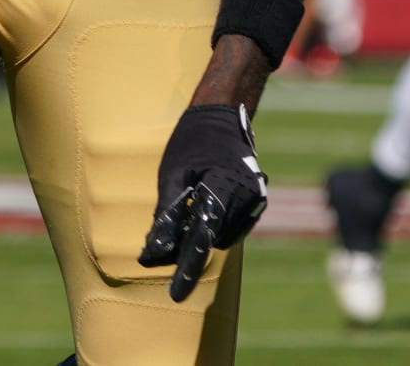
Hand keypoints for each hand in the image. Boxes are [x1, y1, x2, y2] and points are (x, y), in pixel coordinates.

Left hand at [138, 103, 267, 301]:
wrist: (223, 115)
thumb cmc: (192, 142)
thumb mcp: (172, 174)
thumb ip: (166, 214)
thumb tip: (152, 251)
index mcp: (223, 187)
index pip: (201, 237)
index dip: (186, 268)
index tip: (175, 295)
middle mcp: (246, 197)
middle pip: (211, 239)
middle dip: (187, 245)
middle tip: (163, 239)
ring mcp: (256, 200)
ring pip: (222, 236)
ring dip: (201, 232)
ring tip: (188, 204)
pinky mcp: (257, 202)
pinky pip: (232, 227)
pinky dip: (214, 224)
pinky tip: (203, 204)